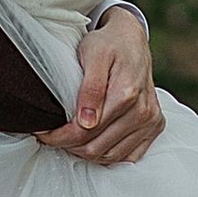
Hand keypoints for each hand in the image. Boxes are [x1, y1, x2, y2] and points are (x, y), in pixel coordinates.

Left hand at [39, 6, 164, 165]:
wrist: (131, 40)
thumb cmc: (108, 44)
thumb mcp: (93, 55)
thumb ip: (90, 88)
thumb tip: (86, 122)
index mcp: (126, 93)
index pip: (85, 132)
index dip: (59, 137)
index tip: (43, 133)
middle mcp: (143, 111)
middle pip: (96, 148)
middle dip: (68, 146)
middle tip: (51, 136)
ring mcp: (150, 121)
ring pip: (110, 156)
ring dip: (85, 152)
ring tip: (69, 138)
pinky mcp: (154, 127)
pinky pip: (128, 156)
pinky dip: (107, 154)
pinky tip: (92, 142)